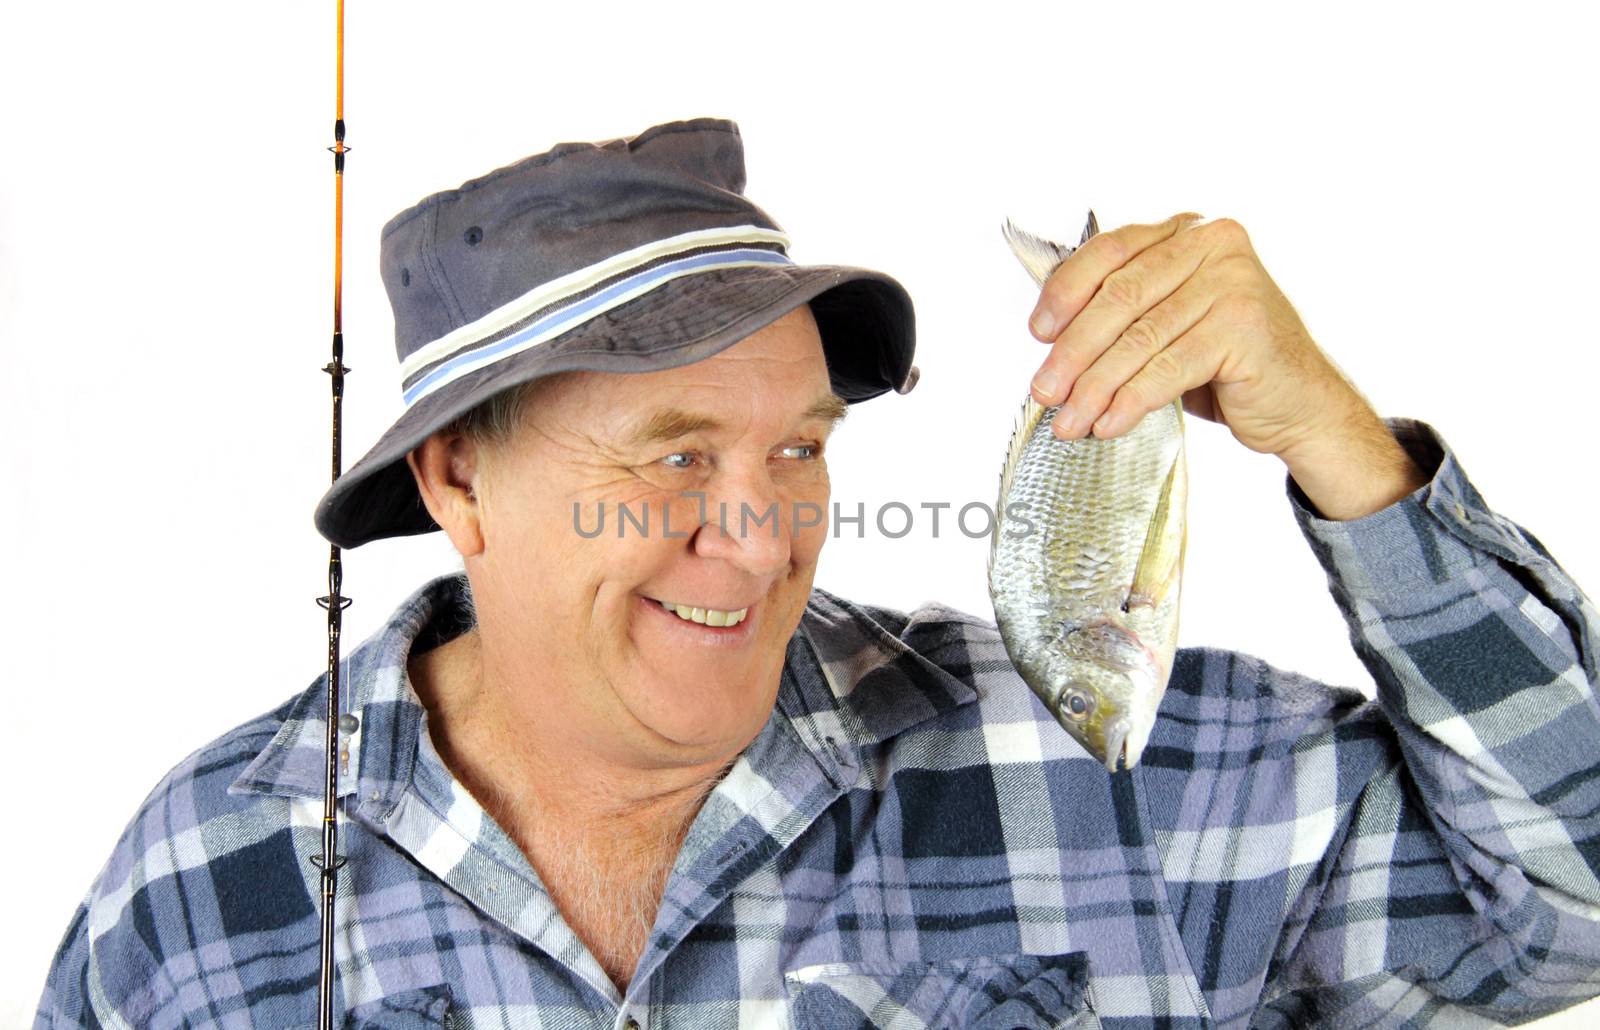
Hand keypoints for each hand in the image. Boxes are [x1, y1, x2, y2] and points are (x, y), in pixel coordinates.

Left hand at [1025, 212, 1426, 518]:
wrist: (1299, 401)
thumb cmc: (1225, 362)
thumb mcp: (1168, 322)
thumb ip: (1124, 312)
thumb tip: (1048, 340)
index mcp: (1187, 232)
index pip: (1110, 251)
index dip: (1066, 292)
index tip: (1039, 334)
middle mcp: (1213, 245)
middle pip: (1119, 297)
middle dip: (1073, 352)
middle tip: (1045, 392)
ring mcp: (1234, 282)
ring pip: (1139, 338)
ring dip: (1094, 387)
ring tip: (1069, 421)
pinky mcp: (1243, 326)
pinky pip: (1167, 368)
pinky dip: (1130, 401)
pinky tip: (1108, 424)